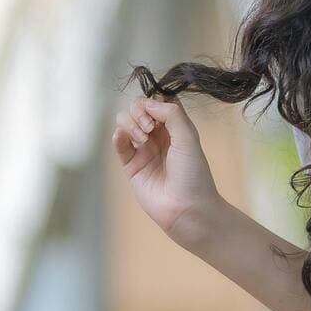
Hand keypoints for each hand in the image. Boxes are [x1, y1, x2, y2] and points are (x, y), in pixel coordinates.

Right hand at [111, 92, 221, 244]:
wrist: (186, 208)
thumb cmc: (193, 173)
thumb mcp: (188, 137)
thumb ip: (171, 114)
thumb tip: (148, 102)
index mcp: (175, 127)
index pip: (156, 102)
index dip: (152, 101)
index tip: (156, 112)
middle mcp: (158, 136)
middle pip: (138, 109)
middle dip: (138, 112)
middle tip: (149, 128)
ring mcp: (143, 150)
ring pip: (126, 123)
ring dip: (130, 124)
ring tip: (142, 139)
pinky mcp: (131, 165)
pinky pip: (119, 144)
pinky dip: (118, 136)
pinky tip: (123, 138)